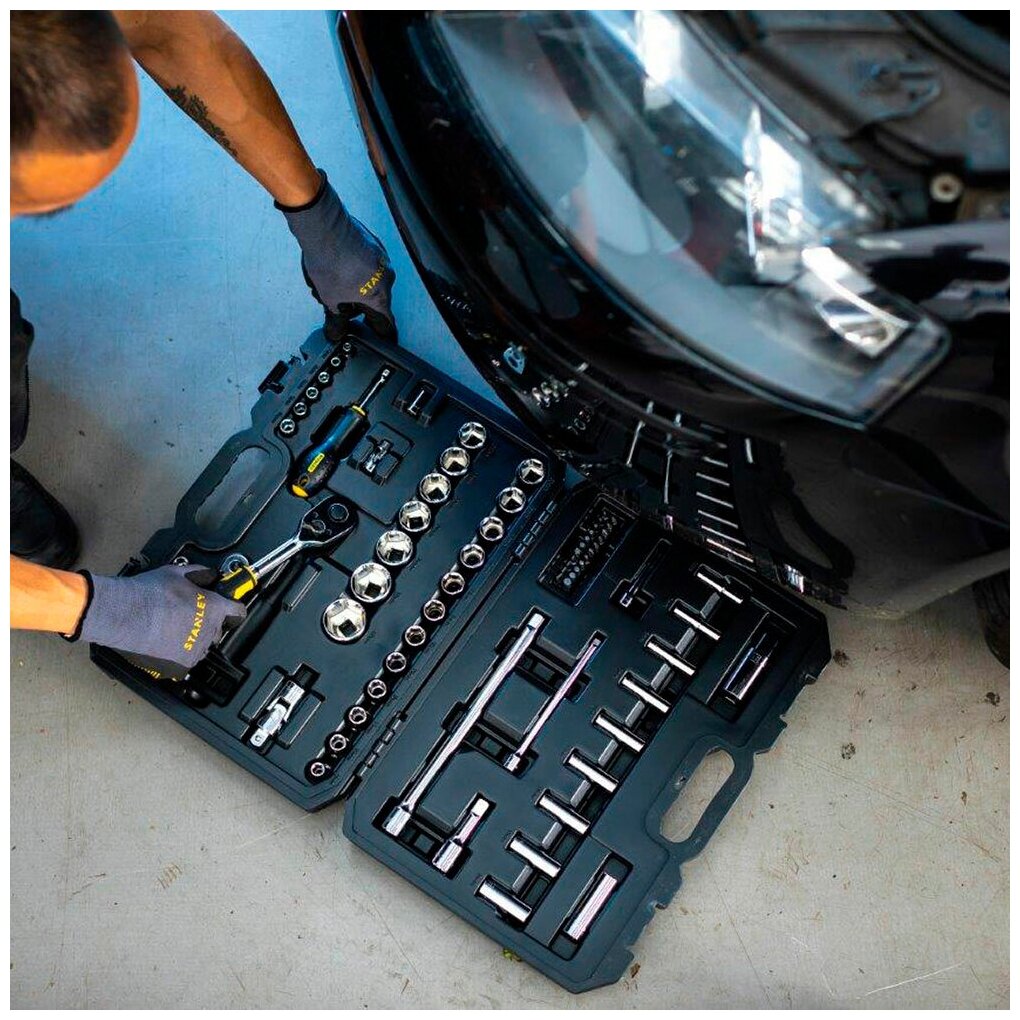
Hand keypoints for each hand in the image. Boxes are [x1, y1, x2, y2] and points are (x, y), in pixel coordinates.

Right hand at [73, 564, 245, 670]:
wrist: (125, 614)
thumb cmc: (149, 592)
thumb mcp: (177, 573)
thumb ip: (199, 573)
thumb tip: (209, 575)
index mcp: (214, 608)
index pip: (238, 612)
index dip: (234, 607)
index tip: (230, 607)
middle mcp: (210, 630)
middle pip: (219, 628)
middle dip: (209, 621)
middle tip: (190, 614)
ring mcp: (196, 648)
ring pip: (204, 644)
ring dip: (195, 637)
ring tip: (174, 627)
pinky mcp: (181, 663)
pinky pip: (189, 658)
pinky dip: (182, 651)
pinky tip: (167, 641)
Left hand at [279, 170, 395, 338]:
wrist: (324, 228)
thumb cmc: (330, 261)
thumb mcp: (329, 300)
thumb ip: (336, 320)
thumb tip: (335, 332)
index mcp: (380, 297)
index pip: (386, 324)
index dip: (383, 335)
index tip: (385, 339)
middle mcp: (387, 279)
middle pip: (377, 301)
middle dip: (359, 305)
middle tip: (340, 303)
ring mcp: (383, 259)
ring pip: (372, 281)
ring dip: (357, 285)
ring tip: (334, 279)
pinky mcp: (375, 244)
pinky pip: (369, 263)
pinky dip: (357, 268)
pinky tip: (339, 264)